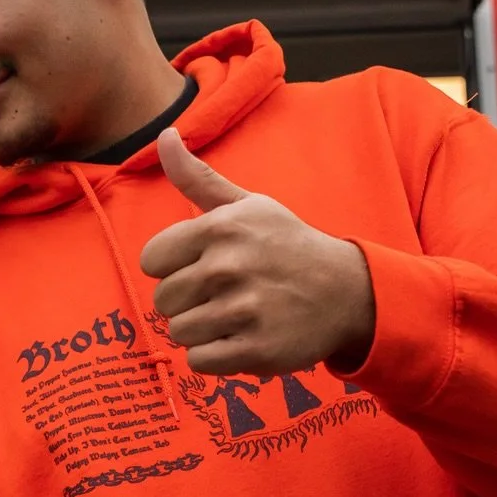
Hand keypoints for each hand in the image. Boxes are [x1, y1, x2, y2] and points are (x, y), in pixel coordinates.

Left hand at [141, 129, 374, 375]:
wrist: (345, 292)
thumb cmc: (286, 245)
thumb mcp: (248, 205)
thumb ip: (198, 177)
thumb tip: (164, 134)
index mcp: (219, 228)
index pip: (151, 261)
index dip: (173, 267)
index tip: (203, 266)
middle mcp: (228, 267)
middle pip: (164, 301)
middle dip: (189, 302)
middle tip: (225, 295)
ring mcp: (243, 310)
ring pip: (180, 333)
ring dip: (202, 331)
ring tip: (235, 316)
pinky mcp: (255, 349)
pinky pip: (200, 361)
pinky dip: (216, 356)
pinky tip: (242, 338)